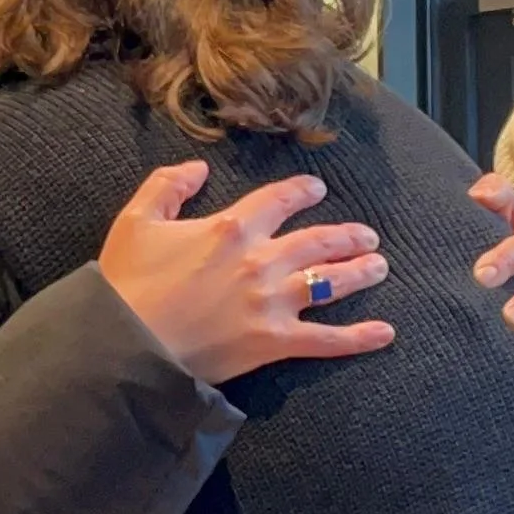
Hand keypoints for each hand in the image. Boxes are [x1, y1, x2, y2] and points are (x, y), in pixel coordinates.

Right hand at [98, 164, 393, 386]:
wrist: (128, 345)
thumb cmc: (127, 284)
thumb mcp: (137, 221)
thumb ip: (167, 186)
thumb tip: (198, 168)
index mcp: (231, 227)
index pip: (279, 200)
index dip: (302, 191)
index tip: (317, 189)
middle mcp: (261, 260)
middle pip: (318, 240)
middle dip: (347, 235)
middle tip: (366, 235)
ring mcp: (272, 302)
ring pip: (330, 282)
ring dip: (360, 272)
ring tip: (379, 266)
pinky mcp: (274, 341)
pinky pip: (327, 340)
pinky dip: (359, 337)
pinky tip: (385, 332)